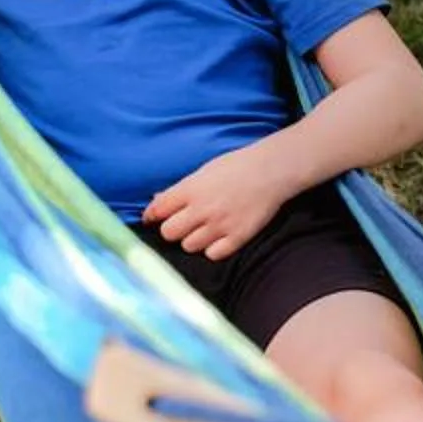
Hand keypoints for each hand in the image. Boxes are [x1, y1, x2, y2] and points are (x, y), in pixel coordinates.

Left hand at [144, 142, 297, 260]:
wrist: (270, 171)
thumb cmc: (235, 167)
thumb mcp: (203, 171)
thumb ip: (180, 189)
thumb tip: (156, 200)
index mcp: (190, 189)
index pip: (158, 210)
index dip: (151, 216)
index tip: (152, 219)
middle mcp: (202, 209)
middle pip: (169, 233)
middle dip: (172, 229)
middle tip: (181, 224)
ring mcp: (220, 225)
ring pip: (189, 246)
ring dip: (192, 239)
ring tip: (203, 229)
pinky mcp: (237, 237)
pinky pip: (212, 254)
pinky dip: (212, 248)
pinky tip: (218, 238)